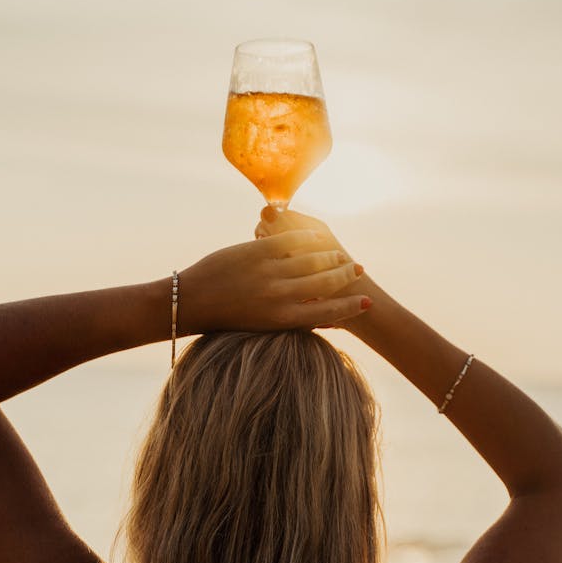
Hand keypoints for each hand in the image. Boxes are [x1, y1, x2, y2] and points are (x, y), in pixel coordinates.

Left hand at [180, 226, 369, 333]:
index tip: (368, 303)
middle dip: (345, 276)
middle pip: (325, 284)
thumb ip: (289, 319)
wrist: (193, 302)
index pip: (327, 313)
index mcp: (282, 320)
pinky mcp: (258, 252)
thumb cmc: (228, 317)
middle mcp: (279, 298)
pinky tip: (319, 237)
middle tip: (358, 269)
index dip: (350, 307)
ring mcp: (269, 274)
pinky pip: (292, 241)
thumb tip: (316, 317)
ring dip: (331, 257)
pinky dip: (308, 238)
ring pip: (311, 262)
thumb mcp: (262, 326)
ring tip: (341, 255)